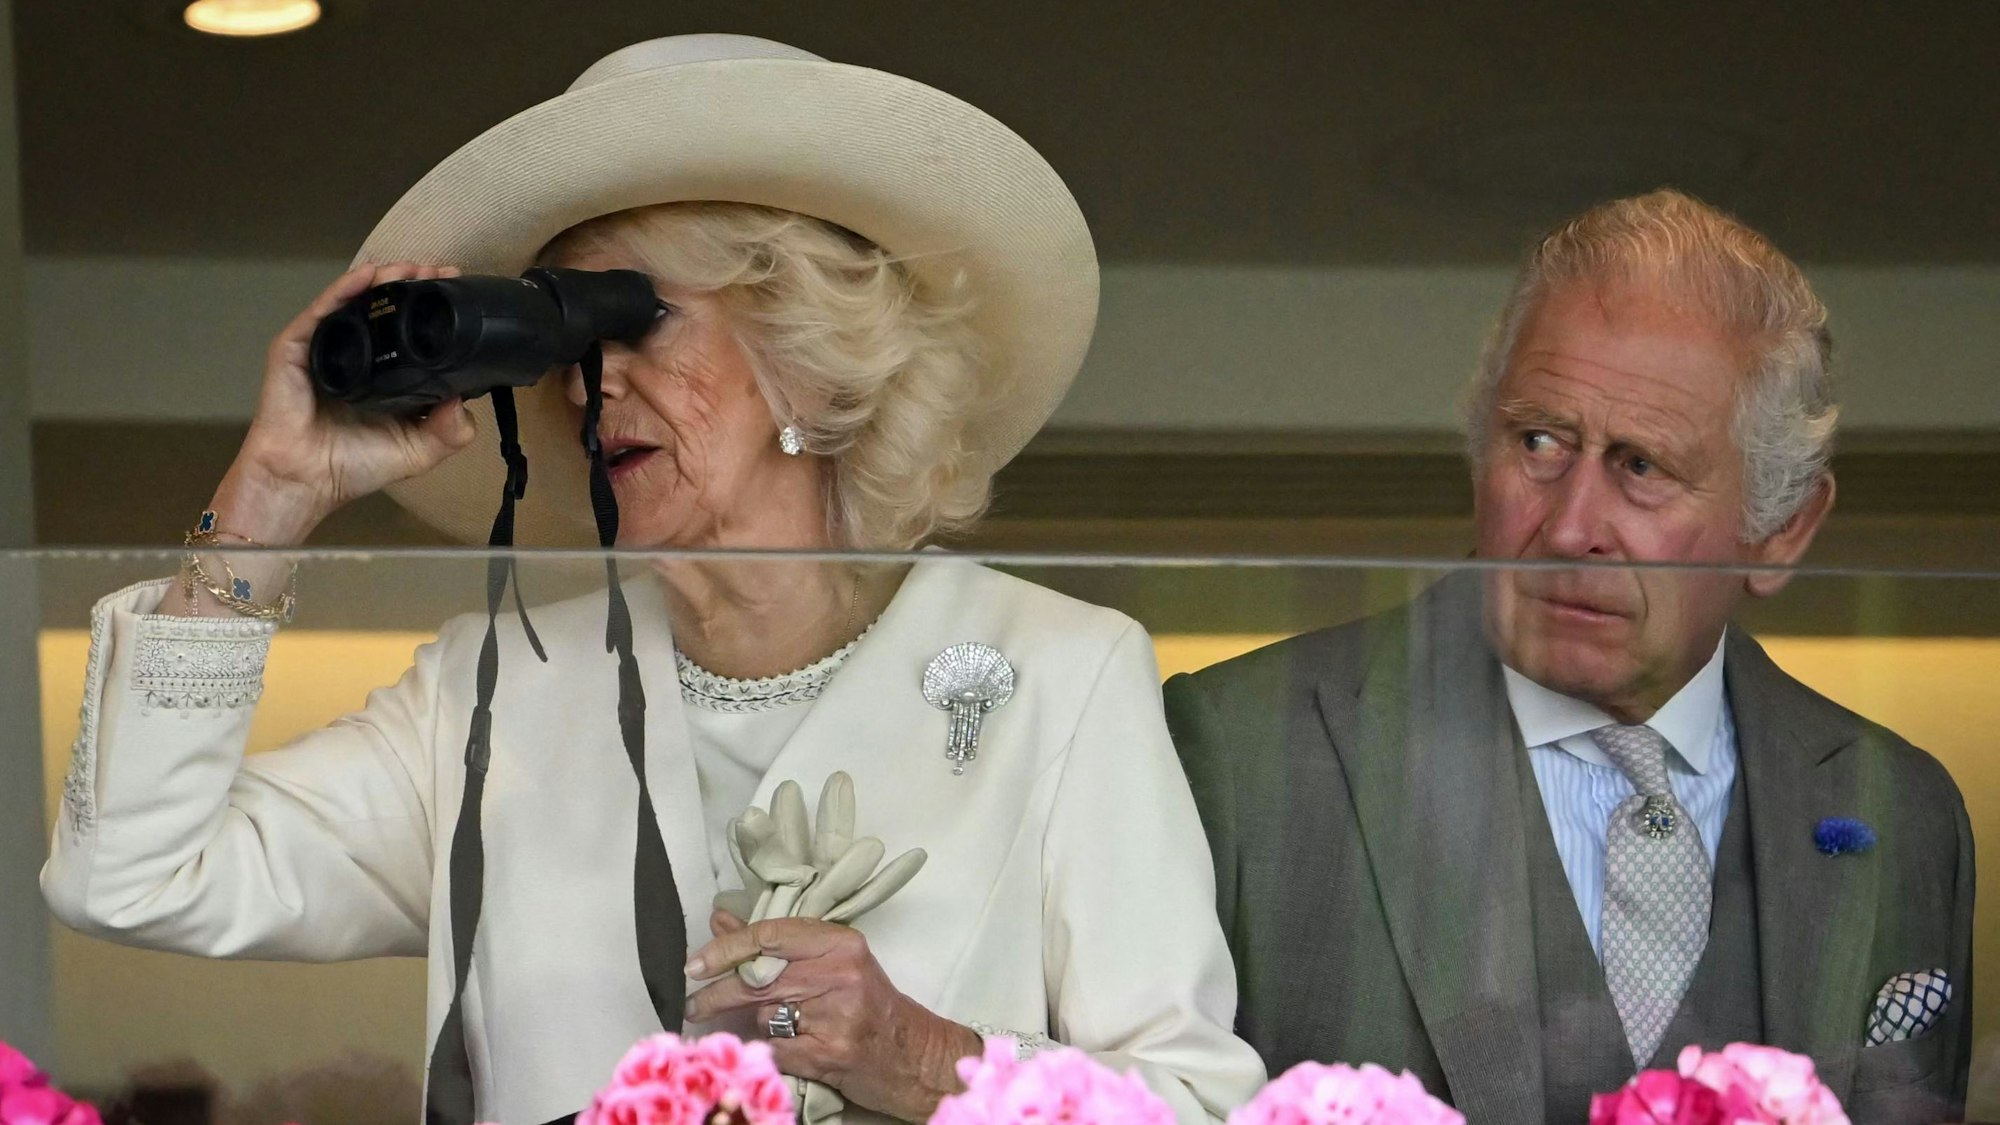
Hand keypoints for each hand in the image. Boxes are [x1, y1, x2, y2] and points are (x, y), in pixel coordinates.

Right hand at [216, 262, 478, 544]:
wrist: (304, 481)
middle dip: (413, 285)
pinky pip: (322, 312)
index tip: (459, 292)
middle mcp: (355, 355)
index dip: (433, 311)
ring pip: (356, 302)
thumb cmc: (354, 466)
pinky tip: (368, 277)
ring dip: (385, 279)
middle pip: (385, 309)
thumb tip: (465, 400)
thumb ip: (448, 430)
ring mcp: (324, 347)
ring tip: (414, 266)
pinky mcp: (295, 347)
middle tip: (442, 271)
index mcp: (383, 375)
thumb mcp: (417, 452)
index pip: (410, 332)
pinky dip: (344, 290)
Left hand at [686, 912, 981, 1121]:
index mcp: (840, 943)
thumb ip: (776, 943)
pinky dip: (773, 1050)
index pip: (769, 936)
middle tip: (694, 1004)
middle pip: (757, 979)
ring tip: (785, 1026)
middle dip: (717, 993)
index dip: (726, 948)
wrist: (910, 1054)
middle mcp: (839, 974)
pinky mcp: (826, 1054)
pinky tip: (795, 1048)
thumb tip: (720, 921)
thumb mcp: (831, 961)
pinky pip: (775, 1048)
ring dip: (759, 1023)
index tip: (696, 963)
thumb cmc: (869, 1002)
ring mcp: (834, 1016)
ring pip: (764, 1016)